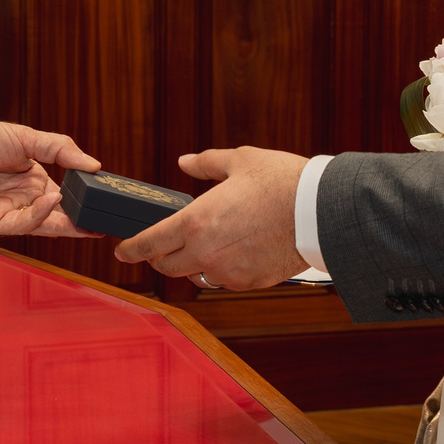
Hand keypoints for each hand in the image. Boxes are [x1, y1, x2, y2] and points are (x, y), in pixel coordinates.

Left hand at [0, 114, 101, 236]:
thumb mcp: (25, 137)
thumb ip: (60, 149)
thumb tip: (94, 164)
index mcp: (31, 179)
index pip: (63, 197)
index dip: (82, 201)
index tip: (104, 203)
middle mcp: (20, 198)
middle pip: (56, 215)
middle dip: (79, 220)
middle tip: (104, 222)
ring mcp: (6, 212)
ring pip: (41, 224)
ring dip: (64, 222)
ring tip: (84, 216)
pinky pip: (20, 224)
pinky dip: (38, 216)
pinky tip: (51, 202)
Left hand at [112, 147, 308, 290]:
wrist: (321, 212)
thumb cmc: (282, 182)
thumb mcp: (241, 161)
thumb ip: (207, 164)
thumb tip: (186, 162)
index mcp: (196, 222)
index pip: (150, 243)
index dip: (131, 249)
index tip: (122, 251)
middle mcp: (207, 253)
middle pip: (167, 267)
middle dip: (159, 258)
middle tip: (162, 246)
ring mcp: (228, 273)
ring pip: (197, 276)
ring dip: (193, 264)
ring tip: (206, 245)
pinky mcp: (250, 283)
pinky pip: (225, 281)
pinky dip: (222, 269)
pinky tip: (236, 251)